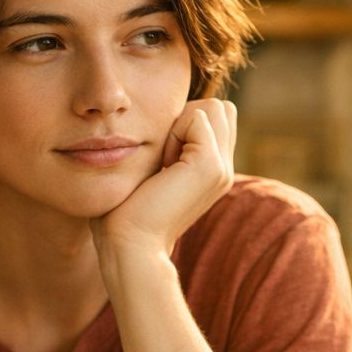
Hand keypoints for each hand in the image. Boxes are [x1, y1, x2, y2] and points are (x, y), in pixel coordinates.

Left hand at [92, 97, 236, 261]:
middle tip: (163, 157)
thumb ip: (167, 145)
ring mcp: (222, 169)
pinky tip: (162, 165)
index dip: (185, 125)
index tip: (161, 160)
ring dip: (180, 124)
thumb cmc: (126, 211)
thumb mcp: (153, 170)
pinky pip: (197, 116)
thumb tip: (160, 115)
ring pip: (213, 107)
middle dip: (187, 119)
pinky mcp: (210, 166)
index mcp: (214, 171)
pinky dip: (172, 131)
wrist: (130, 244)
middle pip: (220, 109)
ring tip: (163, 161)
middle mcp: (224, 170)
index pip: (216, 117)